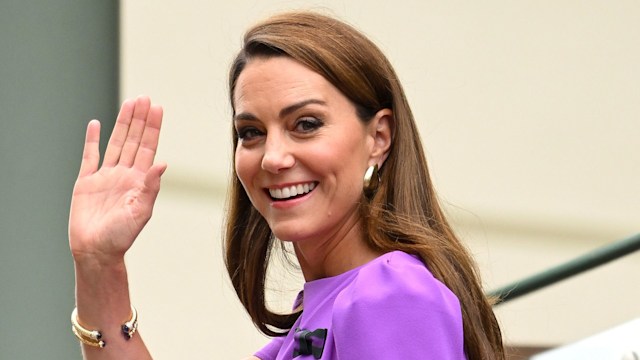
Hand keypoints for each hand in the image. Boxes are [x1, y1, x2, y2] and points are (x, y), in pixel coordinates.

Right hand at [69, 96, 166, 262]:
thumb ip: (150, 187)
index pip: (148, 147)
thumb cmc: (121, 236)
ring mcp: (105, 176)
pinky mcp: (86, 182)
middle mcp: (124, 174)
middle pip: (133, 140)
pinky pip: (89, 156)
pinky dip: (92, 140)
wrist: (96, 251)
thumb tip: (163, 163)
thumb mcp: (141, 212)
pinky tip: (96, 125)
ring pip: (115, 143)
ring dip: (122, 124)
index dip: (153, 128)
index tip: (158, 108)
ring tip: (129, 104)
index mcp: (139, 180)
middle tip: (145, 98)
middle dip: (139, 119)